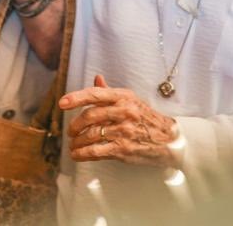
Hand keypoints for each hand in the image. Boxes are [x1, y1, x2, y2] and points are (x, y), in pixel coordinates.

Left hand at [62, 74, 177, 167]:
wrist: (170, 140)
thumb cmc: (146, 118)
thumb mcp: (131, 101)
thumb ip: (110, 92)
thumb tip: (96, 79)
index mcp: (123, 97)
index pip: (95, 94)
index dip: (75, 98)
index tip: (62, 103)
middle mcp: (124, 112)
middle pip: (90, 116)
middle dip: (75, 125)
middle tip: (70, 131)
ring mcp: (124, 131)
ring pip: (91, 135)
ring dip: (77, 141)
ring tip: (73, 144)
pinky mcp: (124, 149)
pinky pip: (97, 151)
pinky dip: (83, 153)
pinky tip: (77, 154)